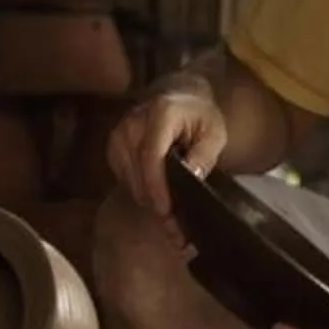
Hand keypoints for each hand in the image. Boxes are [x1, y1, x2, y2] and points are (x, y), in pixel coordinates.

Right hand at [108, 76, 227, 219]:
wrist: (179, 98)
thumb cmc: (200, 116)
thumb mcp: (214, 132)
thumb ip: (203, 154)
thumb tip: (191, 177)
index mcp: (160, 114)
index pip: (152, 155)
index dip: (158, 186)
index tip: (167, 212)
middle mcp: (133, 123)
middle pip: (138, 173)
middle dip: (157, 204)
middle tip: (176, 230)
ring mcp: (119, 135)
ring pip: (130, 181)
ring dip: (149, 201)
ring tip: (171, 219)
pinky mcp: (113, 147)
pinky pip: (124, 179)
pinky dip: (142, 192)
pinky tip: (159, 198)